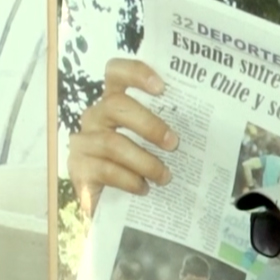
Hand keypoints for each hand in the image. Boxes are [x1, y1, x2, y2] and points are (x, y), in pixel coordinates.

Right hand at [67, 58, 178, 211]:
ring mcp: (83, 143)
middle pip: (115, 106)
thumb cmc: (138, 165)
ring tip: (164, 177)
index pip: (115, 73)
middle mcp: (94, 117)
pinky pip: (106, 170)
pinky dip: (130, 180)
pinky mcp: (78, 169)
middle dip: (149, 124)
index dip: (136, 73)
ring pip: (113, 143)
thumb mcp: (153, 143)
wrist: (114, 206)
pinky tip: (143, 188)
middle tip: (173, 144)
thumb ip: (166, 127)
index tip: (161, 88)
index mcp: (113, 102)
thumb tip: (202, 124)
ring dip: (144, 161)